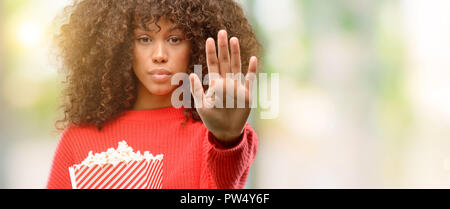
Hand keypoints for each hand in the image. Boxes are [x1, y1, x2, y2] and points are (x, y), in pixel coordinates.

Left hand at [189, 30, 257, 145]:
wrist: (226, 132)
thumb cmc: (211, 119)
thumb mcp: (201, 105)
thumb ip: (197, 90)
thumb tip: (191, 73)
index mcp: (216, 83)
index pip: (213, 64)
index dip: (211, 52)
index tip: (209, 39)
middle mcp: (227, 82)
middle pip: (225, 61)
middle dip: (223, 47)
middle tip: (222, 32)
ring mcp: (237, 87)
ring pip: (236, 67)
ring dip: (235, 53)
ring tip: (234, 40)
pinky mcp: (247, 95)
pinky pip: (250, 80)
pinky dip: (251, 70)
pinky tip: (252, 59)